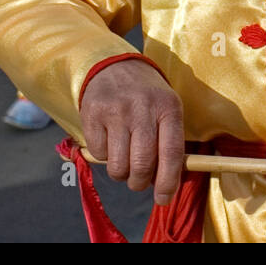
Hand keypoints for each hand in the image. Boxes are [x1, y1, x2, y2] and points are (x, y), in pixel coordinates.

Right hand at [80, 59, 184, 204]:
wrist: (114, 66)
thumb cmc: (147, 96)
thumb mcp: (167, 109)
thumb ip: (170, 142)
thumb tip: (167, 184)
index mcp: (169, 107)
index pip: (172, 153)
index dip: (168, 181)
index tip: (163, 198)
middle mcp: (143, 108)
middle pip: (143, 164)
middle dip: (140, 182)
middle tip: (139, 181)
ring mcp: (116, 110)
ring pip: (118, 166)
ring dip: (122, 173)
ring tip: (125, 161)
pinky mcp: (92, 114)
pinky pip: (98, 154)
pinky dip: (104, 157)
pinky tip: (110, 140)